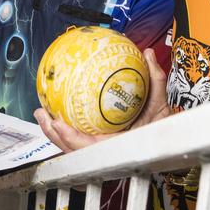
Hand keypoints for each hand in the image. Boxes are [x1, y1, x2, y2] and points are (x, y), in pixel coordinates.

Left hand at [35, 47, 171, 152]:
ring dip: (53, 133)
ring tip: (42, 114)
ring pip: (71, 148)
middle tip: (42, 113)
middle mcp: (106, 154)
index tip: (58, 122)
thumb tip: (147, 54)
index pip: (89, 148)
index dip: (71, 137)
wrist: (167, 143)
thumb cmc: (163, 128)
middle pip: (72, 150)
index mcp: (118, 147)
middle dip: (53, 133)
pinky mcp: (96, 150)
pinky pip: (75, 142)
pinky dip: (63, 130)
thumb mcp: (161, 103)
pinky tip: (56, 115)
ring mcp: (100, 154)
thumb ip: (155, 79)